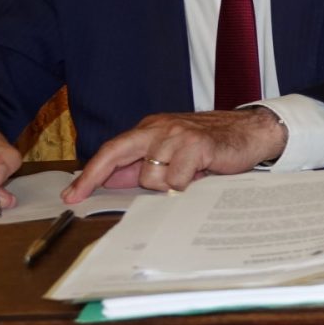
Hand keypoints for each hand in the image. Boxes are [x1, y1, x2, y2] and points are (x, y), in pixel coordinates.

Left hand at [62, 107, 286, 201]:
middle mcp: (160, 128)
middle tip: (82, 196)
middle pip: (118, 154)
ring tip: (188, 176)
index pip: (112, 150)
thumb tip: (110, 180)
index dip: (89, 173)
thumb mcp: (173, 152)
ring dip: (168, 185)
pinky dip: (187, 185)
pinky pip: (177, 180)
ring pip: (151, 176)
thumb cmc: (212, 145)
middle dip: (100, 177)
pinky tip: (201, 174)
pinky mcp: (197, 144)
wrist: (252, 131)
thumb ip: (143, 165)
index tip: (72, 195)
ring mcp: (177, 134)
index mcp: (151, 129)